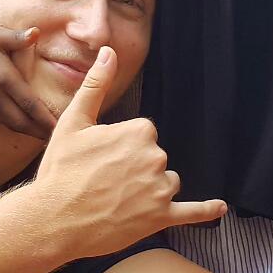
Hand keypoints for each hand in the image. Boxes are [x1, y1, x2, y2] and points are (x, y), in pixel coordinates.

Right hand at [0, 23, 55, 137]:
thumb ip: (19, 37)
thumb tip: (37, 32)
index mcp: (4, 78)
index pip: (29, 104)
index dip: (45, 118)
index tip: (60, 126)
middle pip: (22, 122)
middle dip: (40, 131)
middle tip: (59, 135)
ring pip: (11, 125)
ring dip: (29, 131)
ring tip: (47, 135)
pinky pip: (2, 121)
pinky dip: (17, 126)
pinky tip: (27, 126)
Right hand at [35, 46, 225, 258]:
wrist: (53, 219)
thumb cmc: (61, 170)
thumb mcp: (74, 121)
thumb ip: (96, 84)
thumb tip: (109, 52)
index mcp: (140, 131)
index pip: (144, 134)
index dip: (121, 147)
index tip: (101, 158)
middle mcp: (156, 157)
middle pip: (155, 158)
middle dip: (134, 168)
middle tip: (103, 181)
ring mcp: (160, 189)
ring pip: (165, 183)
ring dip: (149, 190)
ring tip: (116, 200)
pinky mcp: (161, 217)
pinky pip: (191, 212)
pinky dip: (206, 210)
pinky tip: (220, 207)